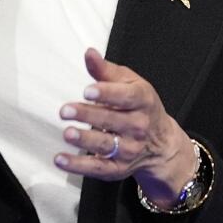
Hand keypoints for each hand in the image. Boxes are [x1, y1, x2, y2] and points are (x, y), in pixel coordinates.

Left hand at [55, 48, 196, 200]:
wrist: (161, 144)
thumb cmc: (141, 107)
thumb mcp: (130, 84)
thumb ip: (106, 71)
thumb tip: (89, 54)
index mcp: (143, 101)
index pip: (127, 97)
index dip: (107, 93)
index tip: (88, 91)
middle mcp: (139, 126)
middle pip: (113, 120)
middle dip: (88, 115)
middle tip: (65, 111)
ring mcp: (129, 149)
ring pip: (106, 145)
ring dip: (85, 140)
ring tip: (67, 133)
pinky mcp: (118, 168)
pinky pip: (97, 168)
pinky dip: (78, 166)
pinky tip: (60, 159)